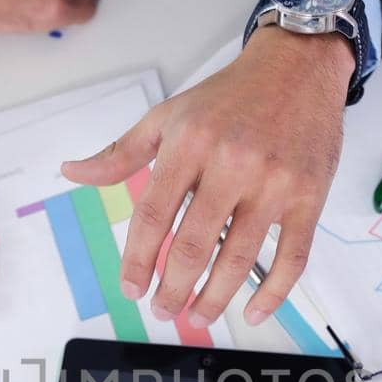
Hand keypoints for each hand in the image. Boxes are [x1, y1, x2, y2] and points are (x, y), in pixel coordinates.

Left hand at [61, 28, 352, 326]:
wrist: (299, 66)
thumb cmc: (230, 95)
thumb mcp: (169, 115)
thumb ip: (121, 152)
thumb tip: (72, 173)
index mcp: (190, 144)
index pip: (154, 215)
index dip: (137, 259)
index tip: (131, 288)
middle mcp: (231, 164)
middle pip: (193, 245)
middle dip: (172, 288)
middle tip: (162, 310)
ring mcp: (274, 184)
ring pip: (238, 258)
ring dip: (214, 298)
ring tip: (197, 315)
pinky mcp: (308, 196)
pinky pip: (292, 257)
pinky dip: (273, 293)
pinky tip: (253, 312)